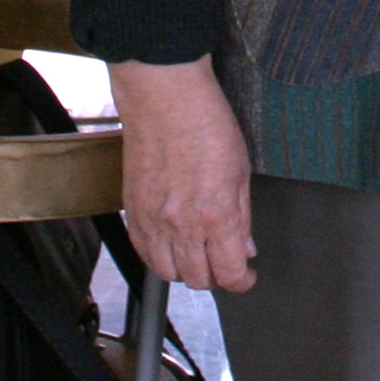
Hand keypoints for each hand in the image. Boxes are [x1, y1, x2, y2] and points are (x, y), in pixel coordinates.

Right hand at [106, 57, 257, 291]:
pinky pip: (142, 251)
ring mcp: (153, 221)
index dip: (242, 280)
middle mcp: (182, 225)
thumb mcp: (241, 170)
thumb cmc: (206, 124)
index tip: (247, 275)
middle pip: (198, 279)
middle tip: (225, 262)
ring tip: (198, 255)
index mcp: (216, 215)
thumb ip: (242, 216)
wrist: (165, 100)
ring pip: (167, 272)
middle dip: (217, 276)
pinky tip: (170, 244)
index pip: (229, 272)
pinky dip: (158, 256)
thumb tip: (246, 246)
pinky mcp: (132, 211)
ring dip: (186, 270)